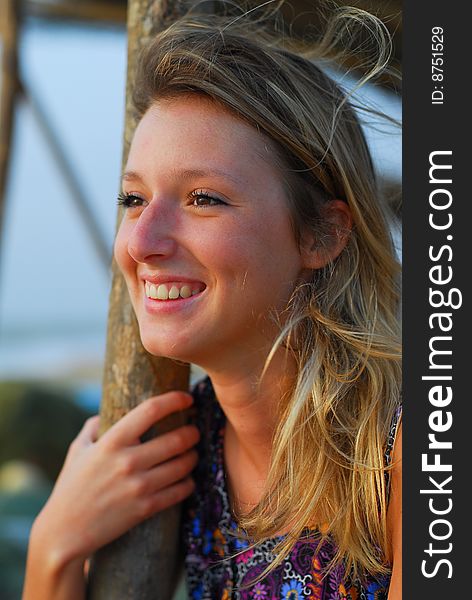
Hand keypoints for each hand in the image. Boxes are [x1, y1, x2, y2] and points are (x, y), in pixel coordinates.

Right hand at [32, 391, 198, 565]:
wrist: (64, 533)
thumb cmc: (70, 487)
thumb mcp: (78, 449)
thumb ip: (94, 426)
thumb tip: (110, 410)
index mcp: (111, 442)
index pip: (150, 410)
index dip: (174, 400)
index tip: (187, 398)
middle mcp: (127, 462)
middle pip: (177, 439)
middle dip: (192, 432)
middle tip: (194, 431)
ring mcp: (138, 486)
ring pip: (183, 465)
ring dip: (193, 456)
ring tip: (192, 453)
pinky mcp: (145, 509)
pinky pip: (180, 491)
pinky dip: (188, 482)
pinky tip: (187, 479)